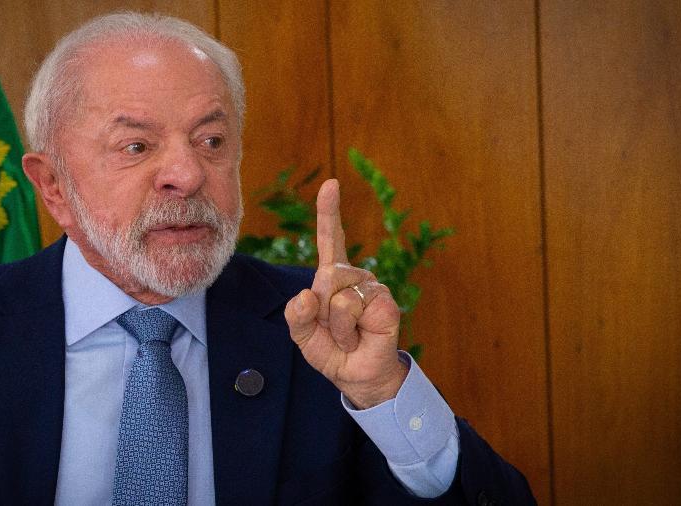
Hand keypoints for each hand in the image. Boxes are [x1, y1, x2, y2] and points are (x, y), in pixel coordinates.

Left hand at [284, 179, 407, 408]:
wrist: (357, 376)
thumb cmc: (332, 351)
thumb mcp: (303, 336)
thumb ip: (296, 316)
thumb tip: (305, 295)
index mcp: (331, 277)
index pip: (331, 240)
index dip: (329, 212)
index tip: (331, 185)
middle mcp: (353, 276)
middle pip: (324, 276)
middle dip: (320, 311)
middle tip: (333, 330)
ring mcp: (371, 286)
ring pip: (337, 297)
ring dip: (335, 326)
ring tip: (347, 335)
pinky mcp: (384, 301)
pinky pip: (352, 307)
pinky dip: (349, 330)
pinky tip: (360, 336)